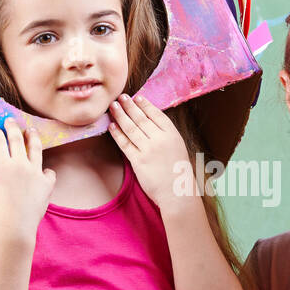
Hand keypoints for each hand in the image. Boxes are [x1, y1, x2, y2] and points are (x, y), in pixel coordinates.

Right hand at [0, 120, 55, 239]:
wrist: (16, 226)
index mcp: (3, 165)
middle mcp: (20, 164)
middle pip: (17, 139)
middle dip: (13, 127)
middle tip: (11, 121)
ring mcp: (36, 172)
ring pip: (36, 148)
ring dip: (33, 137)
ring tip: (32, 131)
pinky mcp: (47, 183)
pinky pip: (48, 172)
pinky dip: (45, 172)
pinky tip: (43, 173)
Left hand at [107, 93, 191, 211]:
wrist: (177, 192)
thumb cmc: (178, 171)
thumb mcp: (177, 147)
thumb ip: (165, 134)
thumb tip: (149, 121)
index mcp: (172, 134)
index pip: (156, 114)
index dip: (145, 105)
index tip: (136, 97)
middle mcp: (160, 140)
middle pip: (141, 119)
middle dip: (129, 106)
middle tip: (121, 97)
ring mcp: (148, 150)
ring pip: (131, 129)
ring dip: (121, 116)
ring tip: (113, 106)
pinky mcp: (138, 161)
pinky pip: (125, 144)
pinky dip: (117, 133)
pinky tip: (112, 126)